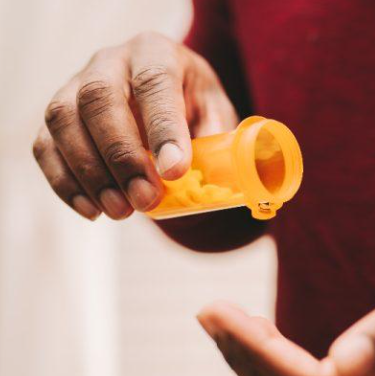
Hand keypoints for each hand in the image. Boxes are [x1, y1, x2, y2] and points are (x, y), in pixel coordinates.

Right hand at [32, 31, 237, 220]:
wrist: (166, 99)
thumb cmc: (194, 107)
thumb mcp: (215, 114)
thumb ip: (216, 138)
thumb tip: (212, 174)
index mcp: (156, 53)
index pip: (154, 82)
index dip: (163, 128)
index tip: (175, 172)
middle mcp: (110, 62)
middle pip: (99, 99)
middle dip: (121, 156)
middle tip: (145, 199)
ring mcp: (75, 85)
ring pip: (64, 120)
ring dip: (91, 173)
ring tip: (122, 211)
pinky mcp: (56, 117)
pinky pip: (46, 146)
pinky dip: (66, 183)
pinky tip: (93, 211)